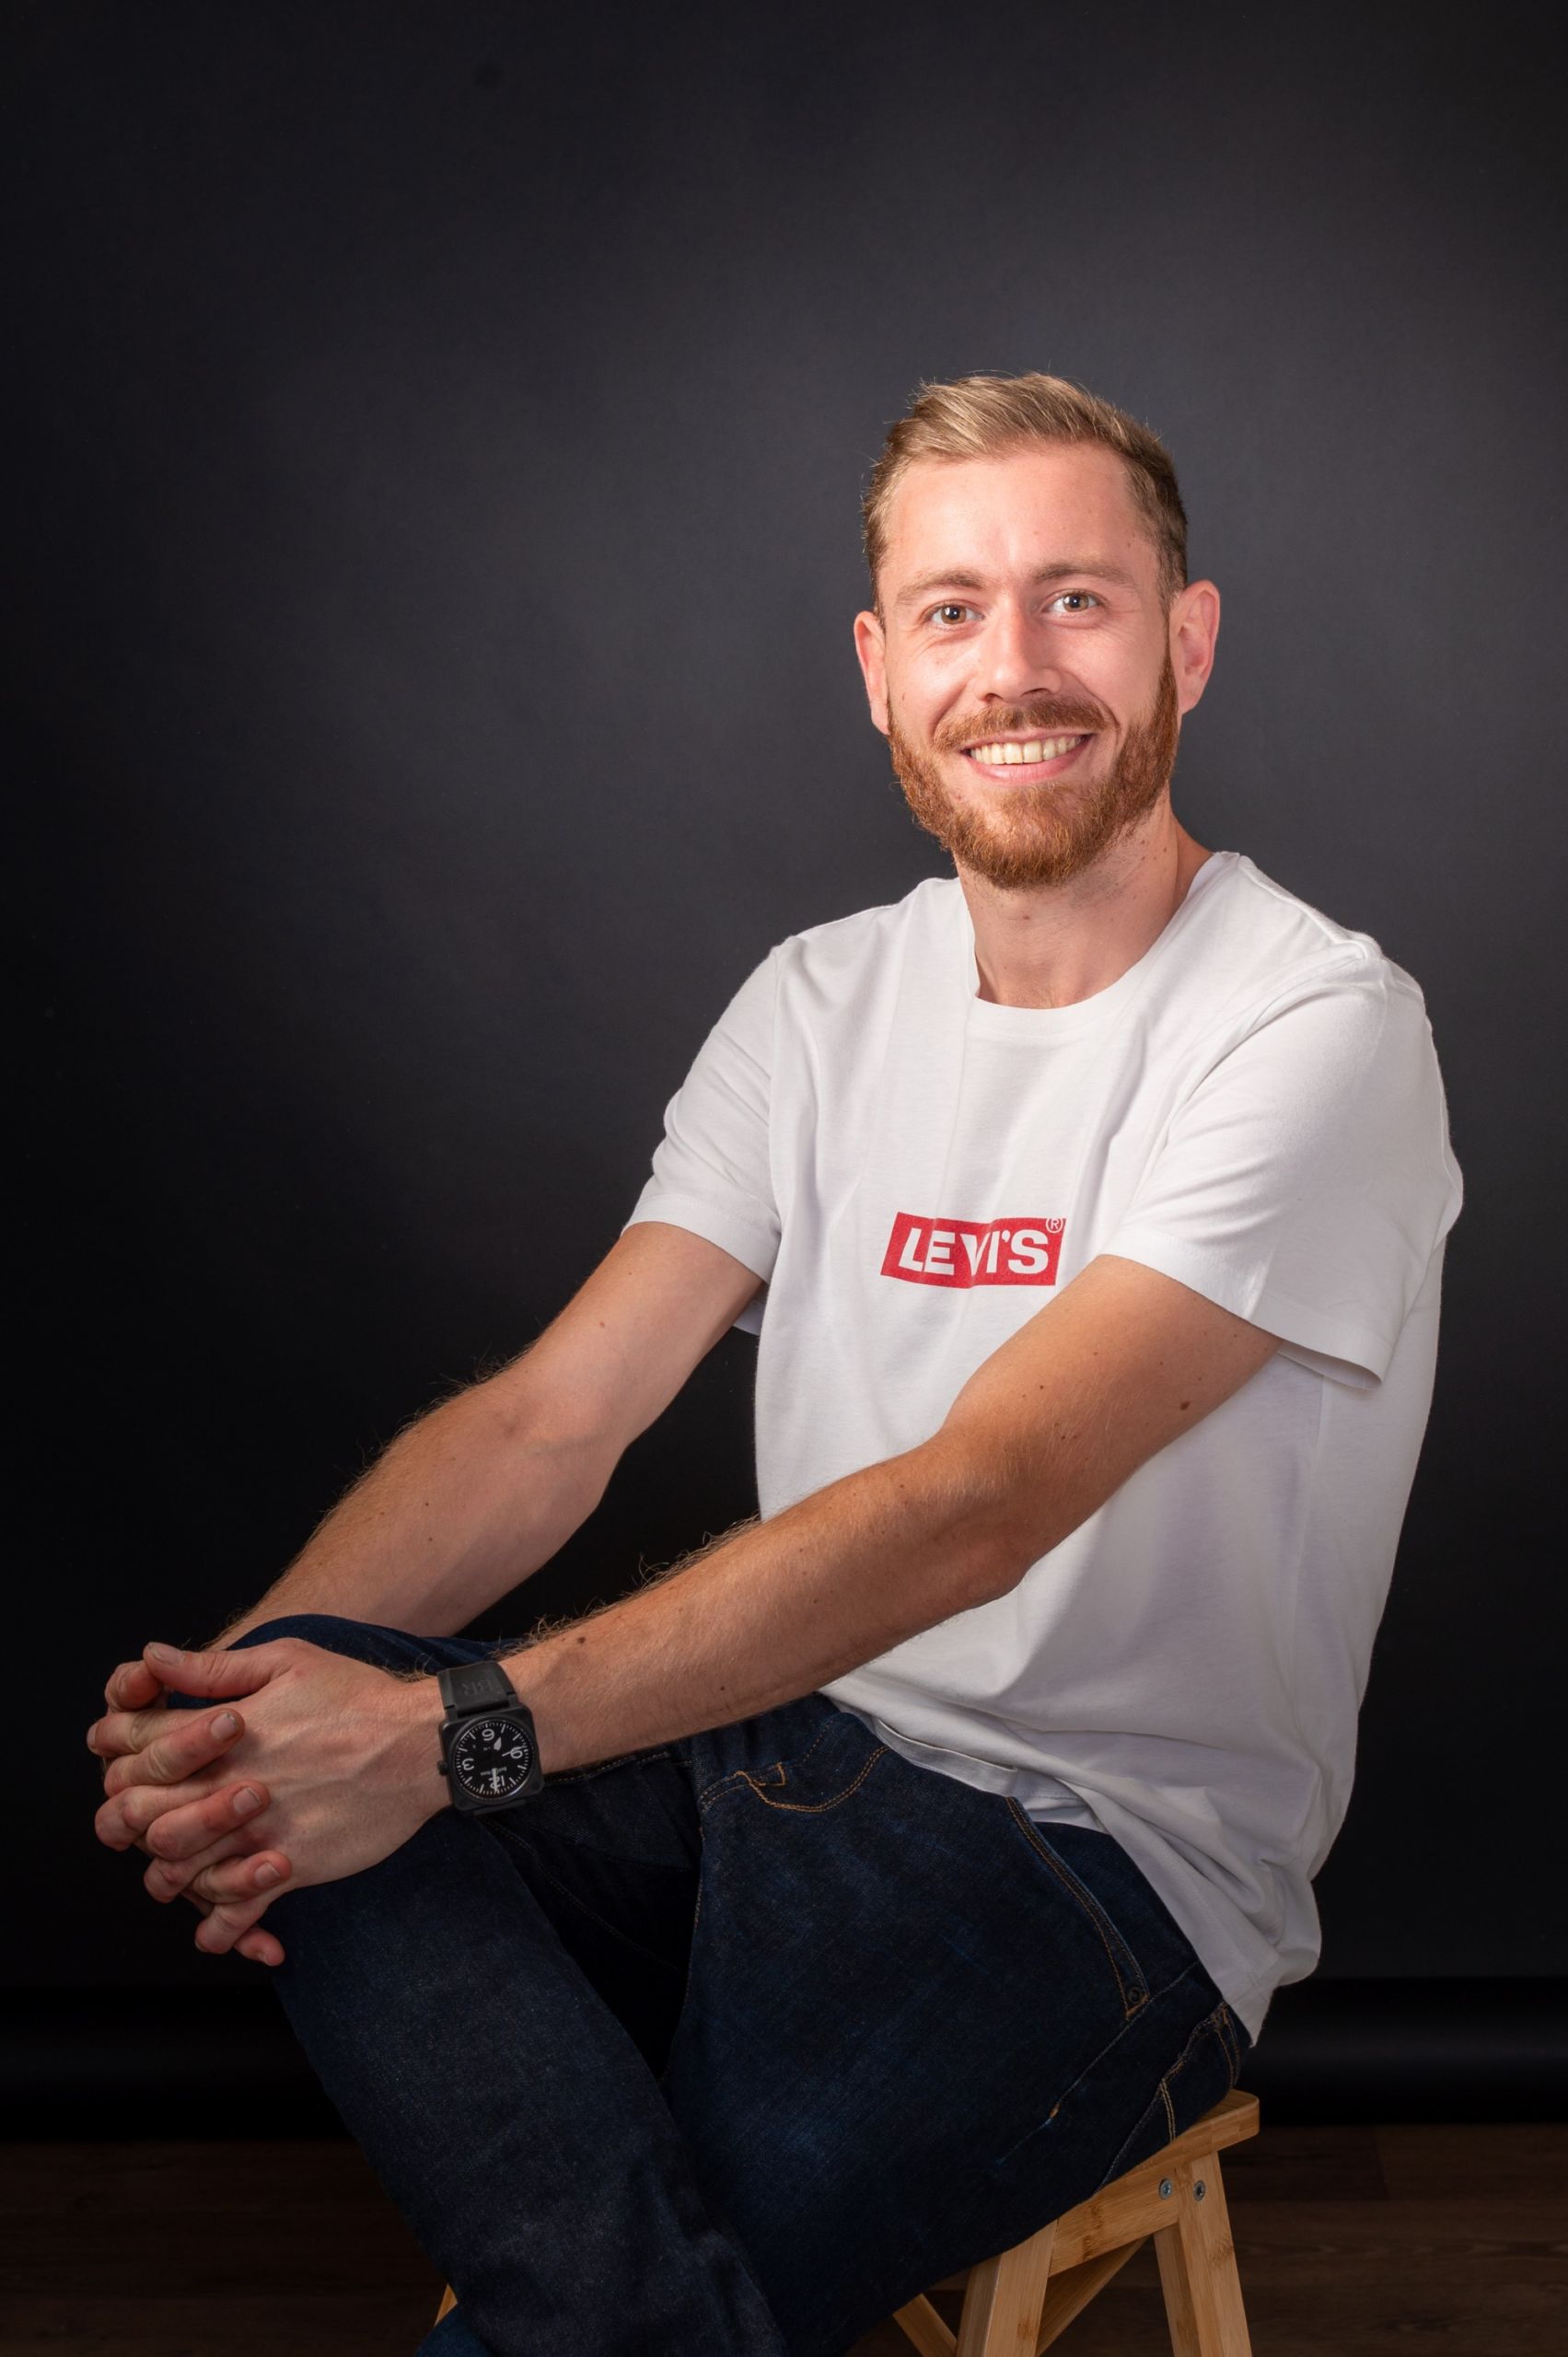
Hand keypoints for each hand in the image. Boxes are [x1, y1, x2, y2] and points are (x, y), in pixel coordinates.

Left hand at [90, 1637, 444, 1957]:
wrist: (420, 1744)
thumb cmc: (358, 1696)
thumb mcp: (286, 1661)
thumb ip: (213, 1668)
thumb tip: (152, 1656)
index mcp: (221, 1729)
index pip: (134, 1745)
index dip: (116, 1752)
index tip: (125, 1760)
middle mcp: (228, 1783)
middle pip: (136, 1814)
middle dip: (125, 1818)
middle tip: (141, 1819)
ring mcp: (254, 1830)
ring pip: (173, 1870)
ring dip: (164, 1872)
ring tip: (175, 1868)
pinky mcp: (288, 1868)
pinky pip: (234, 1913)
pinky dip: (218, 1929)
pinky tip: (214, 1927)